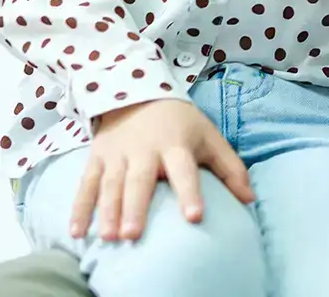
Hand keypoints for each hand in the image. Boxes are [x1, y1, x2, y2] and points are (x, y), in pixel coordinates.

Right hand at [74, 98, 255, 241]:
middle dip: (135, 207)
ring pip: (111, 184)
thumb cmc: (180, 123)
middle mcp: (145, 149)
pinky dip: (80, 207)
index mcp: (176, 145)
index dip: (189, 192)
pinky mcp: (97, 157)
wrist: (138, 91)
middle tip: (133, 235)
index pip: (184, 170)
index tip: (193, 217)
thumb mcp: (209, 137)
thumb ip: (230, 168)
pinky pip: (86, 184)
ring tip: (110, 237)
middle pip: (140, 180)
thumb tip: (250, 200)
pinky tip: (78, 232)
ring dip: (108, 211)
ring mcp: (118, 153)